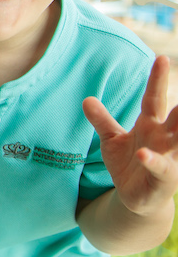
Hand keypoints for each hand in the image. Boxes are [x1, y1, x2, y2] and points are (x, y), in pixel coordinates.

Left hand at [83, 55, 177, 216]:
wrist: (135, 198)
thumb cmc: (128, 164)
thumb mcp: (111, 140)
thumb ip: (102, 120)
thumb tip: (86, 99)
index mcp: (152, 125)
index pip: (155, 98)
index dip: (157, 80)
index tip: (161, 58)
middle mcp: (165, 139)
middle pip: (176, 114)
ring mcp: (168, 158)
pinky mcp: (164, 178)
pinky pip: (161, 168)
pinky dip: (153, 161)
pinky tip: (144, 154)